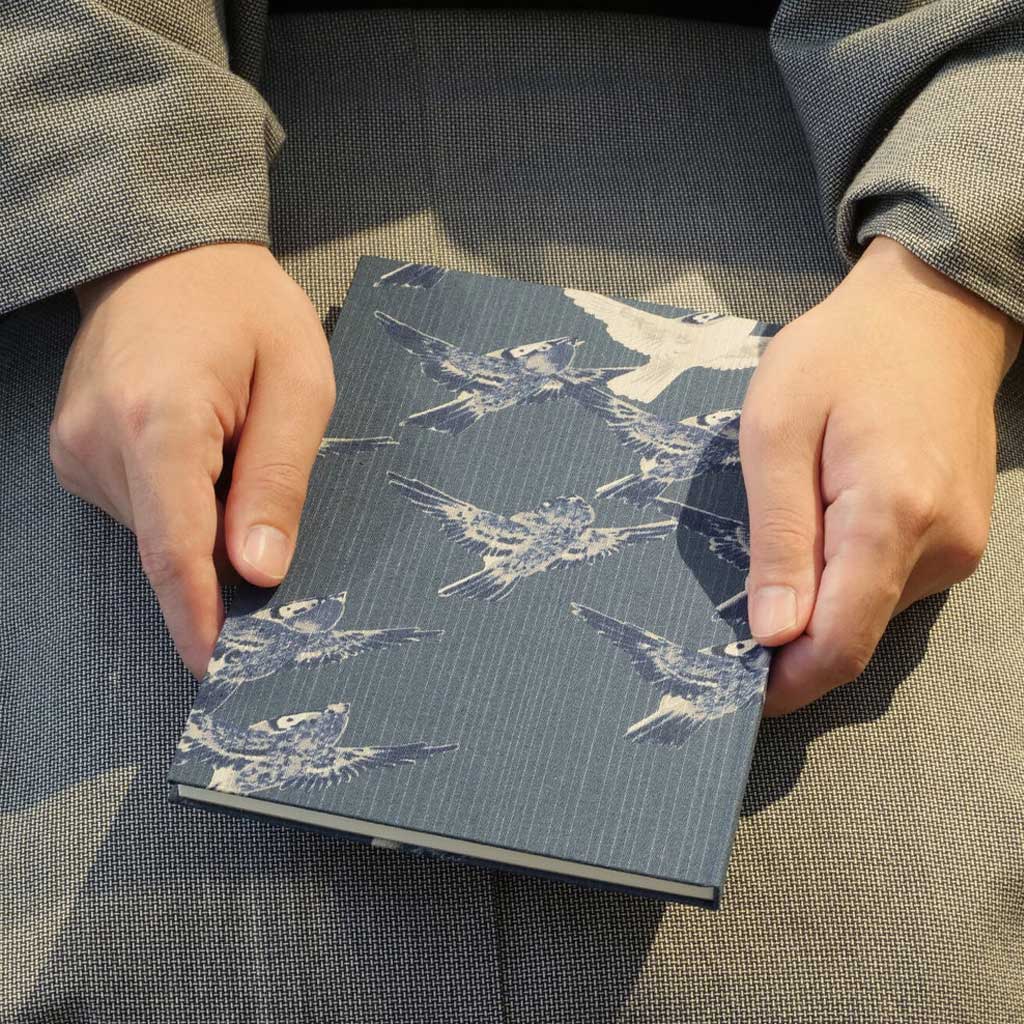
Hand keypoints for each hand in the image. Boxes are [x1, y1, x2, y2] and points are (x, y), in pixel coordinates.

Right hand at [50, 243, 335, 676]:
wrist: (169, 255)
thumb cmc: (246, 308)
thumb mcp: (300, 384)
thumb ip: (280, 479)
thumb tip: (261, 570)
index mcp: (158, 418)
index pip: (174, 548)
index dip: (199, 618)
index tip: (221, 671)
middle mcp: (99, 439)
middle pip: (166, 547)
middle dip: (218, 573)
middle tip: (273, 565)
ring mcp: (77, 446)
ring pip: (153, 531)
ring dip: (203, 525)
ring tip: (240, 461)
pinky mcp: (76, 450)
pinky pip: (139, 507)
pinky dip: (180, 505)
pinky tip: (206, 460)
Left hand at [740, 236, 1021, 716]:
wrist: (930, 313)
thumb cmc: (840, 355)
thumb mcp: (775, 430)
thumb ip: (778, 538)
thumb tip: (773, 633)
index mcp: (893, 515)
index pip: (840, 643)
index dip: (785, 682)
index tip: (733, 692)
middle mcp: (943, 544)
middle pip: (855, 634)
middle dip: (791, 643)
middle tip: (726, 618)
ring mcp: (960, 544)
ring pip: (871, 613)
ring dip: (817, 604)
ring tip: (778, 543)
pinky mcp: (960, 537)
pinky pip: (890, 584)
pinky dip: (845, 580)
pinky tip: (816, 530)